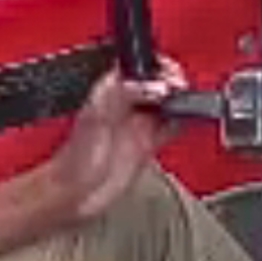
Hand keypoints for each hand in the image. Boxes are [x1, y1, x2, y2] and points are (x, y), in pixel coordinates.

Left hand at [41, 57, 188, 224]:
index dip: (158, 65)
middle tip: (181, 91)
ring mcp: (137, 125)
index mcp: (111, 90)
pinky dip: (183, 123)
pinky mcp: (146, 145)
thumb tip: (156, 87)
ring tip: (188, 103)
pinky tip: (188, 122)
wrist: (74, 195)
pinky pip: (171, 127)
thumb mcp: (98, 117)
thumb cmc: (73, 158)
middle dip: (174, 81)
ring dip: (181, 101)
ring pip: (167, 103)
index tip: (170, 75)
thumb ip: (125, 94)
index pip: (139, 65)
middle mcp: (126, 105)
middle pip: (158, 82)